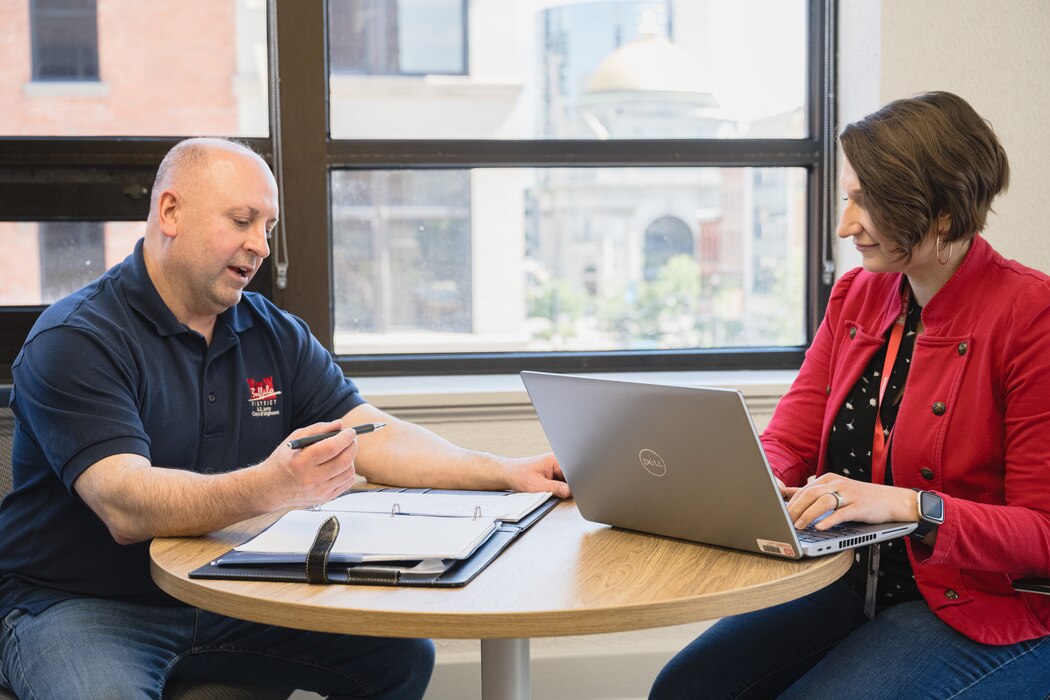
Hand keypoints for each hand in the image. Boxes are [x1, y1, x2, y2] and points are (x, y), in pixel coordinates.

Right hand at [262, 420, 359, 509]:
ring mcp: (319, 491)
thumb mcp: (295, 439)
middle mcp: (311, 479)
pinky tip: (340, 465)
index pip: (332, 448)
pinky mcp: (325, 498)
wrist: (271, 487)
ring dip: (351, 459)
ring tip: (343, 452)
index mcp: (302, 462)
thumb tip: (339, 424)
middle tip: (350, 440)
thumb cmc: (283, 461)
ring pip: (348, 472)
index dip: (345, 437)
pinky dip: (348, 471)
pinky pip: (347, 483)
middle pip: (344, 461)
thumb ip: (318, 429)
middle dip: (352, 446)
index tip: (350, 432)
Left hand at [500, 453, 570, 498]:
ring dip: (557, 489)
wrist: (508, 475)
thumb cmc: (519, 475)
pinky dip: (553, 490)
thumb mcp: (537, 485)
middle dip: (563, 488)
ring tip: (543, 488)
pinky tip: (543, 489)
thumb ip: (555, 488)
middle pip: (569, 479)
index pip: (572, 473)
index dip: (572, 484)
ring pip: (564, 483)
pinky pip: (558, 485)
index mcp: (555, 460)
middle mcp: (556, 463)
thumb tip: (569, 492)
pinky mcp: (551, 475)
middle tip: (551, 491)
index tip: (567, 492)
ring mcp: (554, 469)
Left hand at [783, 473, 916, 530]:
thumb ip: (812, 492)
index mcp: (829, 479)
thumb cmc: (860, 498)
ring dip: (808, 515)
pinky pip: (841, 513)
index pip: (804, 490)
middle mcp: (837, 483)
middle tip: (785, 522)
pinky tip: (819, 527)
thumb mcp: (834, 491)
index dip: (790, 503)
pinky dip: (828, 520)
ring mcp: (849, 494)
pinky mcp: (860, 506)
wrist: (892, 500)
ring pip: (823, 502)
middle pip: (810, 494)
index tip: (779, 515)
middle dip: (795, 509)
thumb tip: (786, 493)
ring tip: (799, 526)